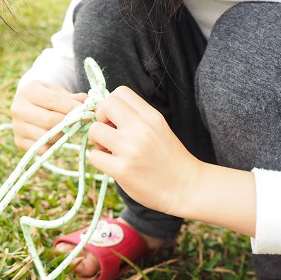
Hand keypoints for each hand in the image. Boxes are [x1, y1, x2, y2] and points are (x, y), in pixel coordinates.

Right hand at [11, 81, 86, 151]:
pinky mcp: (19, 141)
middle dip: (68, 123)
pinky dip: (53, 145)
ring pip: (45, 136)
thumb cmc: (47, 97)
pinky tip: (56, 136)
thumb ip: (73, 98)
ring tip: (68, 129)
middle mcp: (18, 108)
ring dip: (61, 135)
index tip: (88, 112)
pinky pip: (41, 148)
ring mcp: (17, 126)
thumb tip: (88, 103)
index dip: (72, 108)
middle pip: (48, 120)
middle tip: (81, 122)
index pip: (53, 101)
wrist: (28, 104)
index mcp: (28, 91)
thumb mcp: (58, 92)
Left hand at [86, 86, 201, 216]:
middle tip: (109, 134)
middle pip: (104, 105)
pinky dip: (99, 160)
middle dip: (100, 118)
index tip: (115, 120)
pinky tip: (112, 164)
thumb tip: (104, 112)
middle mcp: (141, 129)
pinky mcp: (122, 170)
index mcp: (151, 116)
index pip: (120, 92)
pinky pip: (94, 156)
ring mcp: (131, 149)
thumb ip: (136, 117)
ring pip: (94, 130)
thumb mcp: (159, 128)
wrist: (186, 187)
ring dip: (97, 141)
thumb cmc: (169, 158)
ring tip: (110, 151)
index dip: (111, 105)